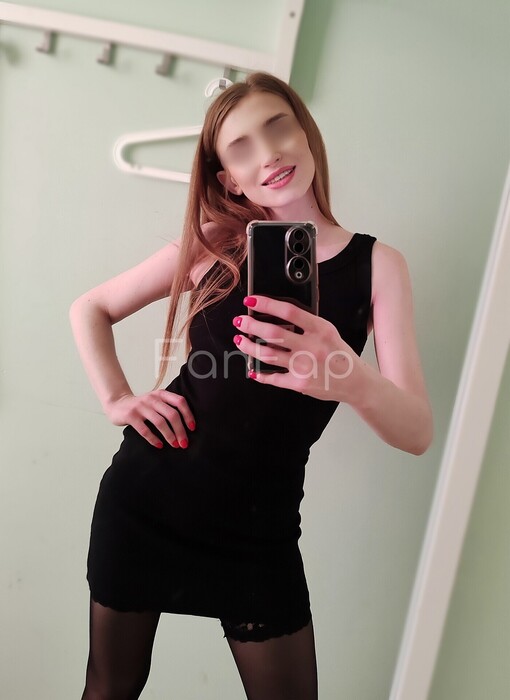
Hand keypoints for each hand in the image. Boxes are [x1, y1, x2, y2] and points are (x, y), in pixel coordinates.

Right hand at [104, 390, 195, 448]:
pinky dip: (154, 439)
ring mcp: (141, 406)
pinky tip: (159, 445)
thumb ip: (168, 406)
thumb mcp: (156, 400)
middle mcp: (152, 398)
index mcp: (161, 394)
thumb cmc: (142, 406)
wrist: (117, 404)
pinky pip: (145, 430)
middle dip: (180, 430)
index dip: (188, 415)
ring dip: (169, 435)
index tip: (192, 428)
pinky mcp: (131, 416)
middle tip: (184, 443)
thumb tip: (187, 425)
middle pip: (172, 414)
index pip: (180, 402)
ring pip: (160, 422)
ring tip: (174, 445)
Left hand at [232, 295, 362, 401]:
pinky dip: (259, 374)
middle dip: (251, 325)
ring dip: (249, 346)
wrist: (355, 382)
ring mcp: (304, 366)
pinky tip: (252, 369)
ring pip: (267, 354)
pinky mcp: (299, 383)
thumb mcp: (329, 332)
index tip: (252, 301)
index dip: (267, 304)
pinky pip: (273, 378)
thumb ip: (307, 324)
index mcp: (320, 329)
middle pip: (273, 333)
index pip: (289, 312)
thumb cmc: (340, 355)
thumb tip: (278, 315)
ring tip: (240, 340)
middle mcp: (311, 347)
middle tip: (240, 321)